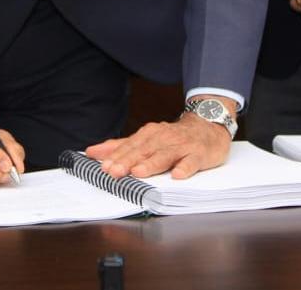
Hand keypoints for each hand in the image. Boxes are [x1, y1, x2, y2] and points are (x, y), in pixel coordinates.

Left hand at [85, 100, 234, 178]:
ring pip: (165, 155)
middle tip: (114, 172)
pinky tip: (178, 175)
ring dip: (152, 164)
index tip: (103, 167)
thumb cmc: (174, 137)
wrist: (208, 125)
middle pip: (144, 151)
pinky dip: (185, 168)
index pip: (130, 146)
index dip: (116, 157)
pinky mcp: (199, 154)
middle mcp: (164, 138)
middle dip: (128, 161)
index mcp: (149, 135)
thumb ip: (120, 146)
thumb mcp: (146, 139)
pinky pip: (192, 161)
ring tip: (139, 172)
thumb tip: (92, 152)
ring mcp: (182, 146)